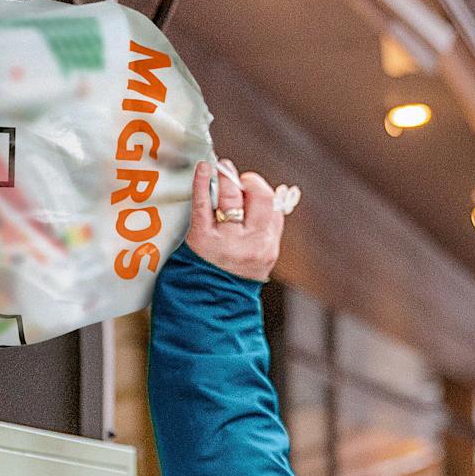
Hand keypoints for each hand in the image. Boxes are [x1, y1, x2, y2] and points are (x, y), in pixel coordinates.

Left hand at [185, 158, 295, 282]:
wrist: (210, 306)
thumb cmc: (232, 277)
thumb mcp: (259, 259)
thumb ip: (264, 231)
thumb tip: (267, 196)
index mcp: (268, 246)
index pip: (273, 208)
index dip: (261, 192)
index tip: (250, 187)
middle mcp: (252, 243)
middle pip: (259, 198)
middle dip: (249, 182)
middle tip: (238, 176)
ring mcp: (227, 241)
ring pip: (232, 198)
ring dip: (226, 178)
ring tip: (221, 169)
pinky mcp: (202, 239)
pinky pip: (203, 205)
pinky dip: (202, 182)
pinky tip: (203, 169)